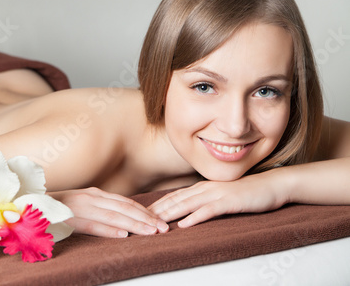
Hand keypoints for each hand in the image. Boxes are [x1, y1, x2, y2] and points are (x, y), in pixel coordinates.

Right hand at [48, 187, 168, 237]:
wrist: (30, 203)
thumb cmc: (59, 207)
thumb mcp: (84, 204)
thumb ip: (102, 209)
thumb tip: (123, 221)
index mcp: (96, 194)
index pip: (127, 203)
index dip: (145, 212)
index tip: (160, 221)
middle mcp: (91, 197)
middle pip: (125, 209)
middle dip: (146, 219)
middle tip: (163, 228)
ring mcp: (81, 206)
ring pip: (113, 216)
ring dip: (134, 225)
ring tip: (150, 232)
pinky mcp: (70, 218)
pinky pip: (92, 225)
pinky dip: (108, 230)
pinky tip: (122, 235)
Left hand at [148, 171, 288, 227]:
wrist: (272, 185)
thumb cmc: (247, 193)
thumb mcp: (221, 196)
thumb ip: (205, 201)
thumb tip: (188, 211)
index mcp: (201, 187)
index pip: (173, 196)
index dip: (156, 205)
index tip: (140, 214)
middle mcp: (205, 188)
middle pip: (175, 200)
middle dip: (155, 210)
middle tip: (138, 220)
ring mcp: (217, 194)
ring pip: (187, 204)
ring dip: (170, 214)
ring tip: (153, 223)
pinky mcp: (229, 201)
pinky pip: (209, 210)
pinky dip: (195, 217)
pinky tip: (184, 225)